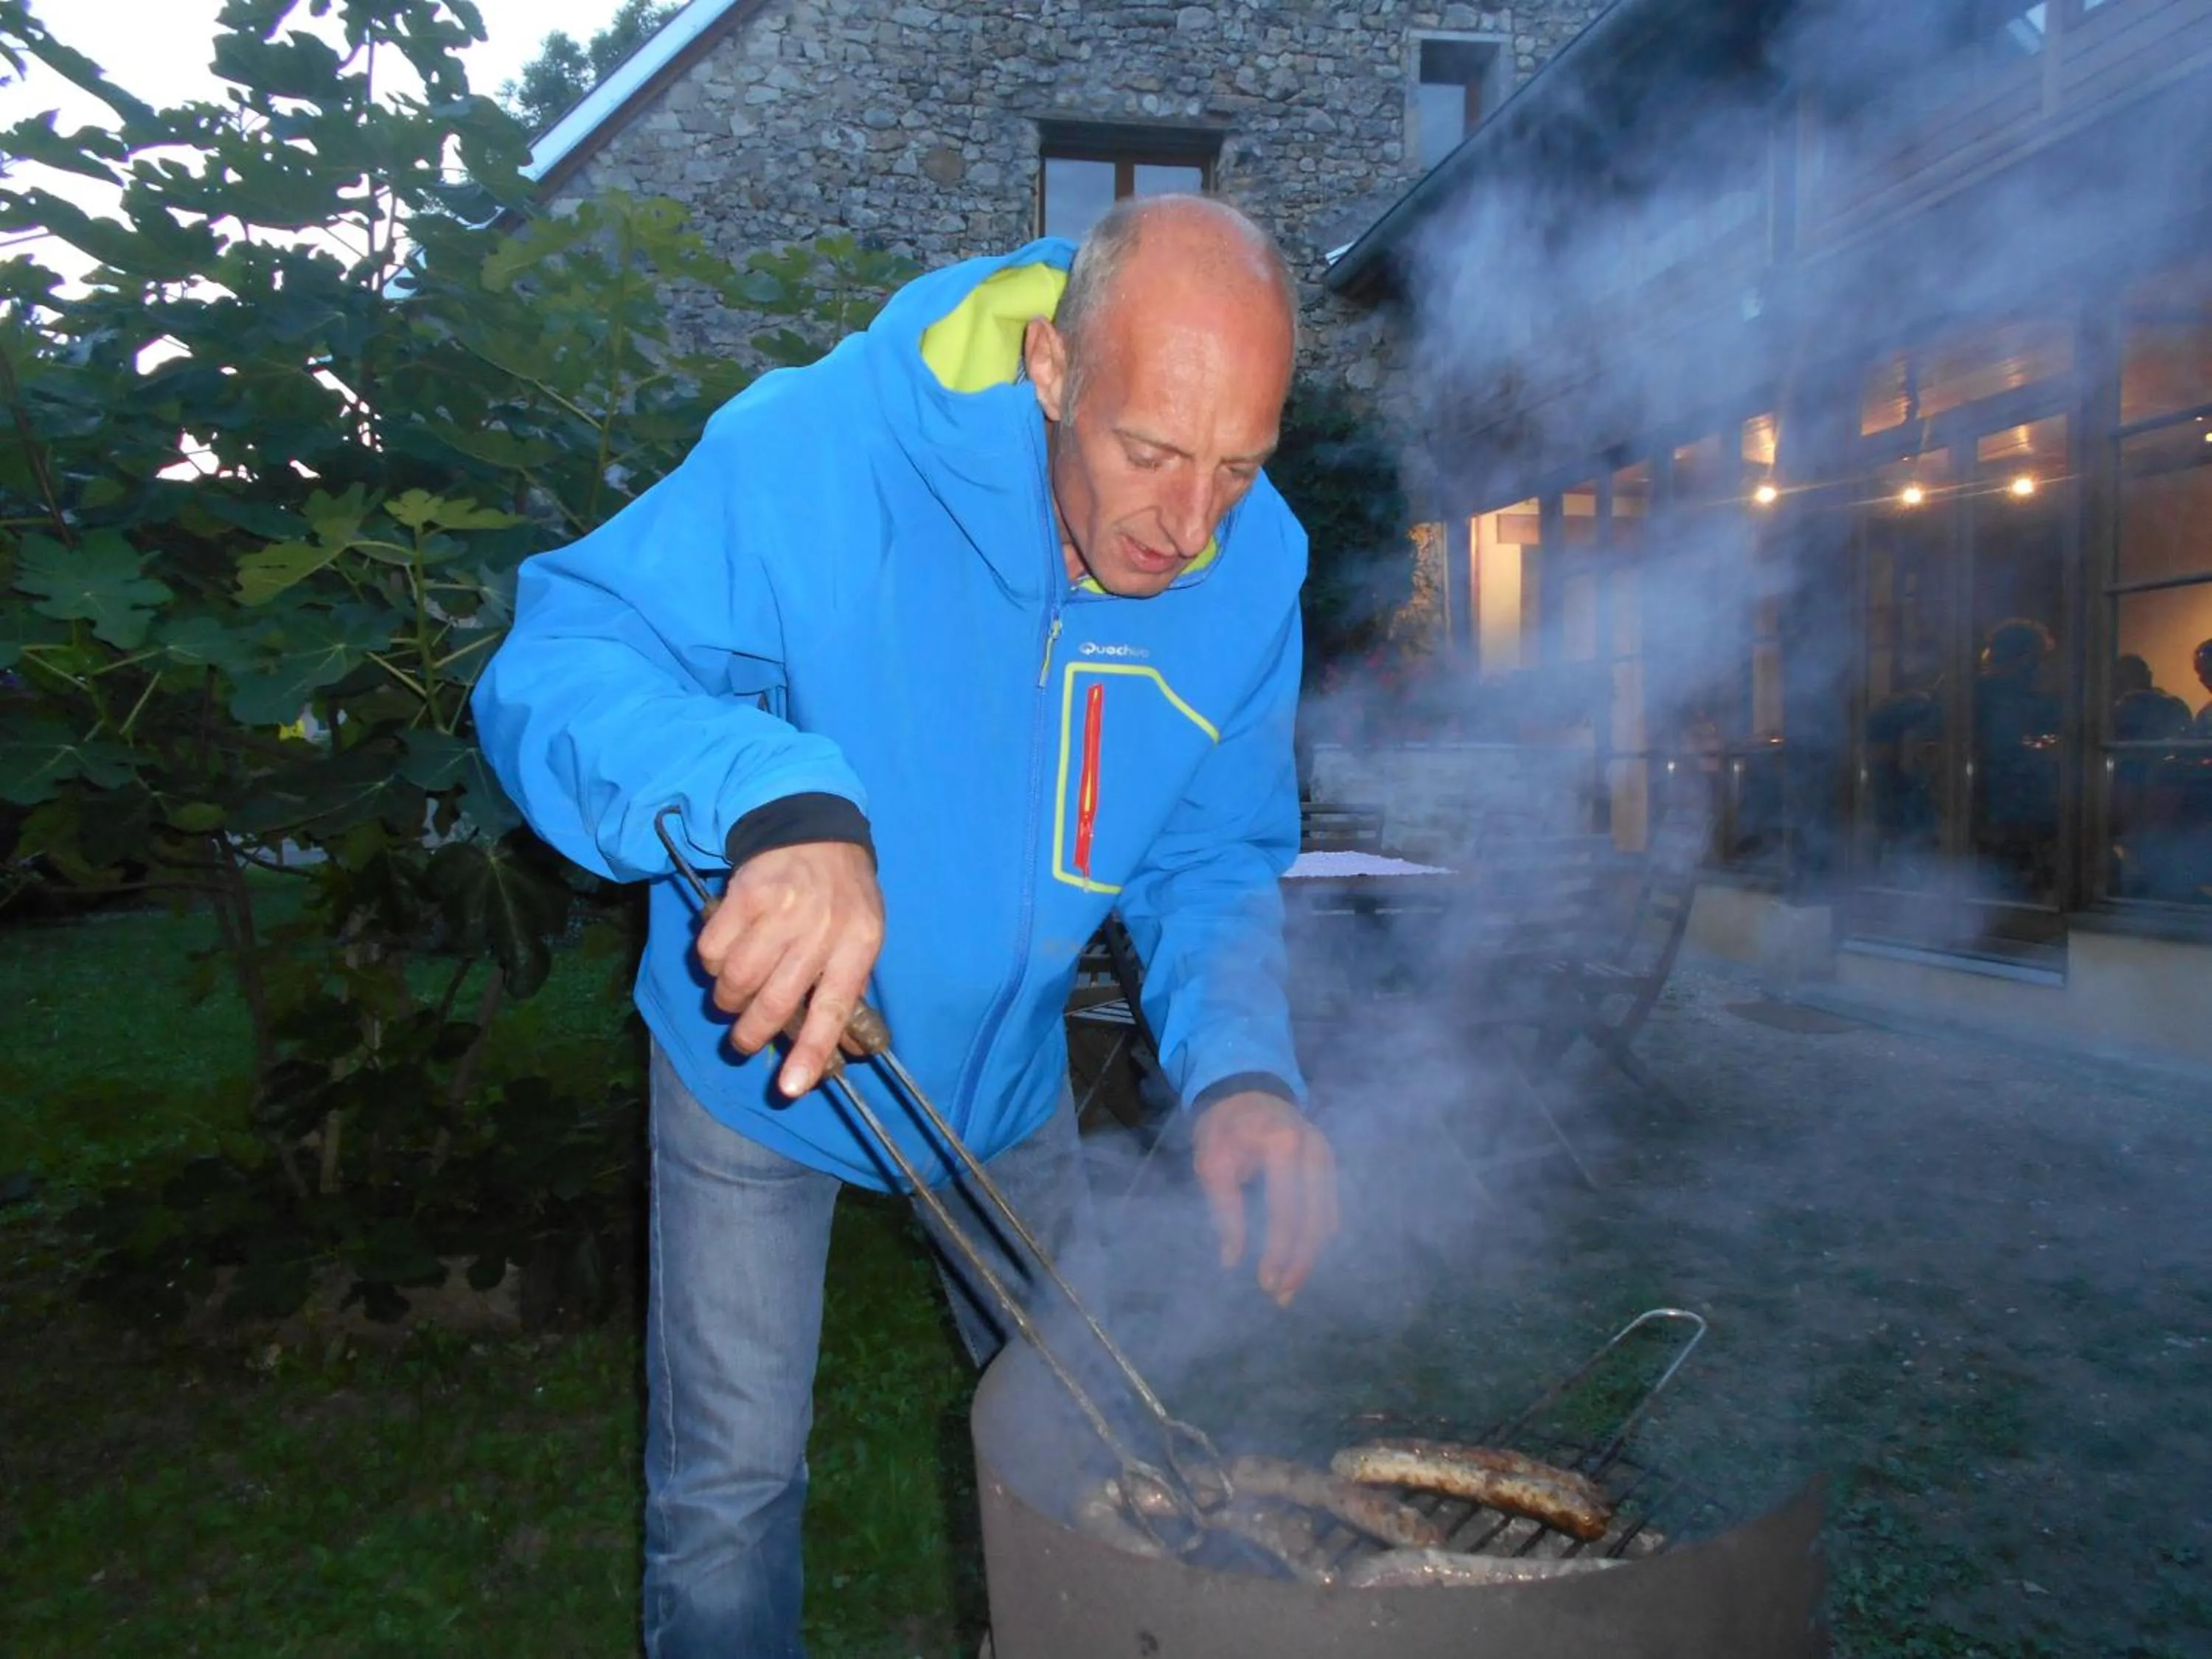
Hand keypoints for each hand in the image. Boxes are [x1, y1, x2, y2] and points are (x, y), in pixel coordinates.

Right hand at [694, 841, 884, 1096]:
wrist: (814, 830)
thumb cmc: (842, 896)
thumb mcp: (864, 936)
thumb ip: (848, 989)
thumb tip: (844, 1052)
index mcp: (858, 943)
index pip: (833, 1007)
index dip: (810, 1052)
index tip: (791, 1088)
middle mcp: (820, 927)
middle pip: (774, 1000)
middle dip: (751, 1034)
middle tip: (743, 1042)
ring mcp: (780, 909)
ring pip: (736, 979)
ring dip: (728, 999)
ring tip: (734, 994)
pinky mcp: (743, 894)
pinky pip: (712, 949)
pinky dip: (712, 963)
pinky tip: (725, 954)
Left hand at [1190, 1092, 1338, 1306]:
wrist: (1244, 1088)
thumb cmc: (1223, 1127)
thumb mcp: (1211, 1164)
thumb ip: (1225, 1211)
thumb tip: (1231, 1260)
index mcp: (1282, 1146)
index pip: (1287, 1212)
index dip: (1279, 1253)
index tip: (1265, 1283)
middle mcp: (1314, 1151)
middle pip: (1316, 1220)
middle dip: (1300, 1263)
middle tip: (1281, 1295)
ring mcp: (1327, 1155)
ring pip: (1328, 1218)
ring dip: (1311, 1256)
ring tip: (1290, 1286)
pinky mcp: (1330, 1162)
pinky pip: (1330, 1207)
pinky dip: (1318, 1236)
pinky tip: (1302, 1258)